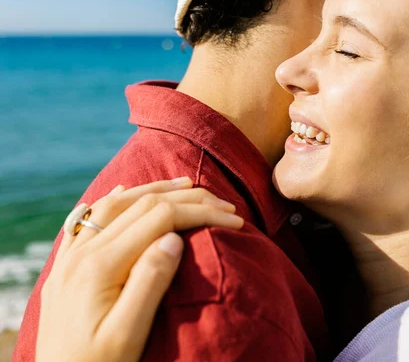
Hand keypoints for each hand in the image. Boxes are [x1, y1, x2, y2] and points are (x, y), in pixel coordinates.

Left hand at [36, 178, 243, 361]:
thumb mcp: (127, 334)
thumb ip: (149, 282)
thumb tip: (174, 238)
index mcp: (100, 266)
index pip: (160, 219)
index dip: (199, 212)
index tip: (232, 219)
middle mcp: (83, 253)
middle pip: (142, 206)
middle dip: (188, 199)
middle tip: (224, 203)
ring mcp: (71, 257)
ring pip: (116, 205)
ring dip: (154, 190)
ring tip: (186, 184)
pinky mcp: (66, 265)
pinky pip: (88, 219)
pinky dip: (113, 201)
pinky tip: (124, 192)